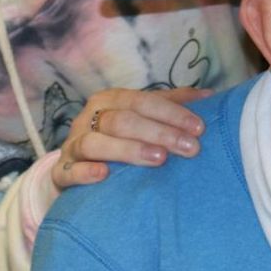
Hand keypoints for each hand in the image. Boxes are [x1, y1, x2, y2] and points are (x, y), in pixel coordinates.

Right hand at [53, 86, 212, 190]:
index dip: (171, 113)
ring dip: (128, 150)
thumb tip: (210, 96)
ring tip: (158, 160)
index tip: (199, 128)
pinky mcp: (60, 172)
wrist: (77, 170)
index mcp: (110, 100)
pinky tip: (104, 175)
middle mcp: (89, 118)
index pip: (141, 100)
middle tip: (189, 148)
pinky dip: (85, 171)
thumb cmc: (118, 140)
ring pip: (95, 142)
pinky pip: (68, 171)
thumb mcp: (143, 118)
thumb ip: (171, 106)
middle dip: (158, 133)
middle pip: (122, 120)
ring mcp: (73, 145)